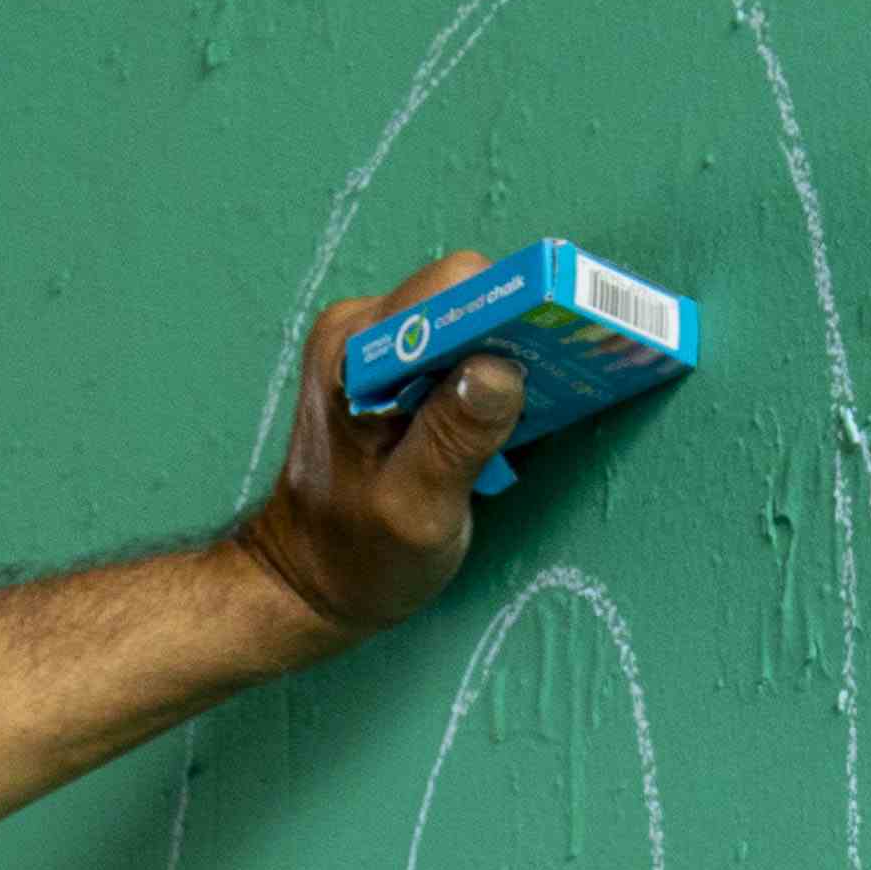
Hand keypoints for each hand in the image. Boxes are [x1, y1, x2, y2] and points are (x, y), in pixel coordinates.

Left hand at [228, 255, 526, 652]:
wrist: (310, 578)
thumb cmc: (357, 554)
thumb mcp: (415, 510)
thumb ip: (455, 439)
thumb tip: (502, 369)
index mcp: (355, 351)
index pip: (452, 291)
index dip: (513, 304)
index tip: (560, 336)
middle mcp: (362, 332)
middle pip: (467, 294)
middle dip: (518, 328)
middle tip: (558, 377)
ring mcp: (377, 346)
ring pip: (469, 318)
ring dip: (511, 351)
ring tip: (544, 396)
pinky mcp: (396, 368)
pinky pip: (459, 347)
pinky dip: (493, 371)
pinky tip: (515, 410)